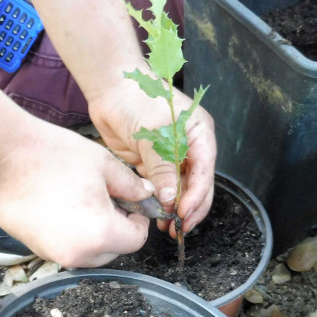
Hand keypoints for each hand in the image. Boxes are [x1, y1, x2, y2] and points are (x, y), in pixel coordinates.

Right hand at [0, 117, 154, 267]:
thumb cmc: (52, 156)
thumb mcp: (102, 164)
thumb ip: (130, 185)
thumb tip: (145, 195)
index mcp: (101, 234)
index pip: (137, 240)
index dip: (138, 219)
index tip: (131, 201)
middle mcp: (78, 254)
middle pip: (114, 251)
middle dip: (117, 228)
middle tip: (107, 198)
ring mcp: (53, 254)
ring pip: (89, 252)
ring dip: (95, 232)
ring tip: (83, 199)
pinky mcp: (35, 249)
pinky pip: (66, 247)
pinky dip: (71, 233)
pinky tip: (61, 204)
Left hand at [88, 77, 216, 236]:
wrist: (111, 88)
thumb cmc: (137, 99)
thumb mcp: (154, 134)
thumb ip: (163, 167)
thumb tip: (173, 198)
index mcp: (200, 135)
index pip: (205, 172)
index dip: (197, 196)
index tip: (184, 213)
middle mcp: (189, 147)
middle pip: (197, 185)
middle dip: (189, 208)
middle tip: (178, 228)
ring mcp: (171, 156)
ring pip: (179, 190)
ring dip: (175, 208)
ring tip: (167, 227)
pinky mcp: (152, 163)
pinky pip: (161, 188)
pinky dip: (160, 202)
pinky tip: (156, 215)